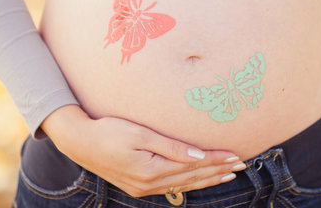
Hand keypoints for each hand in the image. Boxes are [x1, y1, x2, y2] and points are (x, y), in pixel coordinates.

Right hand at [41, 105, 245, 196]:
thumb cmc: (108, 132)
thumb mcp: (139, 134)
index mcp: (151, 170)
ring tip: (228, 175)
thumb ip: (170, 146)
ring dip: (207, 179)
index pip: (193, 165)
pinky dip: (190, 183)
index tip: (236, 155)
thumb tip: (199, 154)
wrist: (79, 143)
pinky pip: (171, 187)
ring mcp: (143, 188)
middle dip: (218, 171)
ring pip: (184, 185)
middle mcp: (149, 184)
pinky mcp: (138, 186)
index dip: (216, 160)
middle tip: (241, 166)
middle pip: (192, 178)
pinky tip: (199, 181)